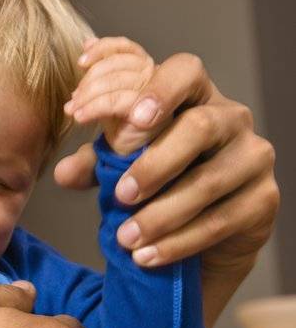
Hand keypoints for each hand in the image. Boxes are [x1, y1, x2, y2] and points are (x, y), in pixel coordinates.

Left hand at [54, 50, 278, 271]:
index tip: (132, 118)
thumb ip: (97, 161)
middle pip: (200, 127)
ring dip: (161, 213)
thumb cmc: (163, 182)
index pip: (184, 72)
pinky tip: (147, 256)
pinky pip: (220, 221)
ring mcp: (254, 158)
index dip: (160, 89)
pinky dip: (178, 241)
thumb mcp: (124, 165)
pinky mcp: (264, 200)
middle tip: (120, 195)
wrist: (205, 233)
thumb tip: (63, 173)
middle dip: (155, 162)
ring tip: (125, 237)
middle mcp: (232, 118)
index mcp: (195, 96)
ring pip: (208, 181)